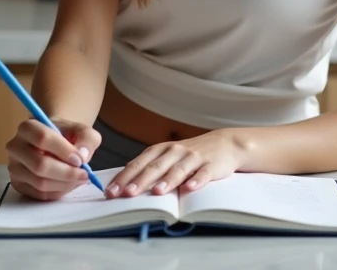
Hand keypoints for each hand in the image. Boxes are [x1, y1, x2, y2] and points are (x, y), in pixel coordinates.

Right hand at [5, 118, 101, 200]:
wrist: (55, 143)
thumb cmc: (66, 135)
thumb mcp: (81, 130)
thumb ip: (86, 138)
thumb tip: (83, 155)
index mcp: (27, 128)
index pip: (42, 138)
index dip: (63, 150)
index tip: (80, 159)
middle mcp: (15, 147)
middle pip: (40, 165)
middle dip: (66, 172)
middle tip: (84, 174)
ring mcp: (14, 168)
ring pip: (40, 183)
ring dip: (65, 184)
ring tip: (79, 179)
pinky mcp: (18, 185)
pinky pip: (40, 195)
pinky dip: (59, 192)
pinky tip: (69, 184)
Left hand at [107, 129, 245, 197]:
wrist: (225, 144)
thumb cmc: (191, 154)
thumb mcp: (169, 156)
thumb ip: (150, 167)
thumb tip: (124, 184)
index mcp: (161, 150)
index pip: (139, 163)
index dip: (124, 177)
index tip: (111, 191)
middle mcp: (175, 151)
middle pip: (155, 166)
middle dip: (140, 180)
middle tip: (127, 193)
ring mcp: (194, 157)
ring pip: (178, 169)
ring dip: (167, 180)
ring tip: (157, 192)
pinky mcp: (211, 165)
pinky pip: (203, 174)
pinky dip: (197, 181)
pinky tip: (190, 188)